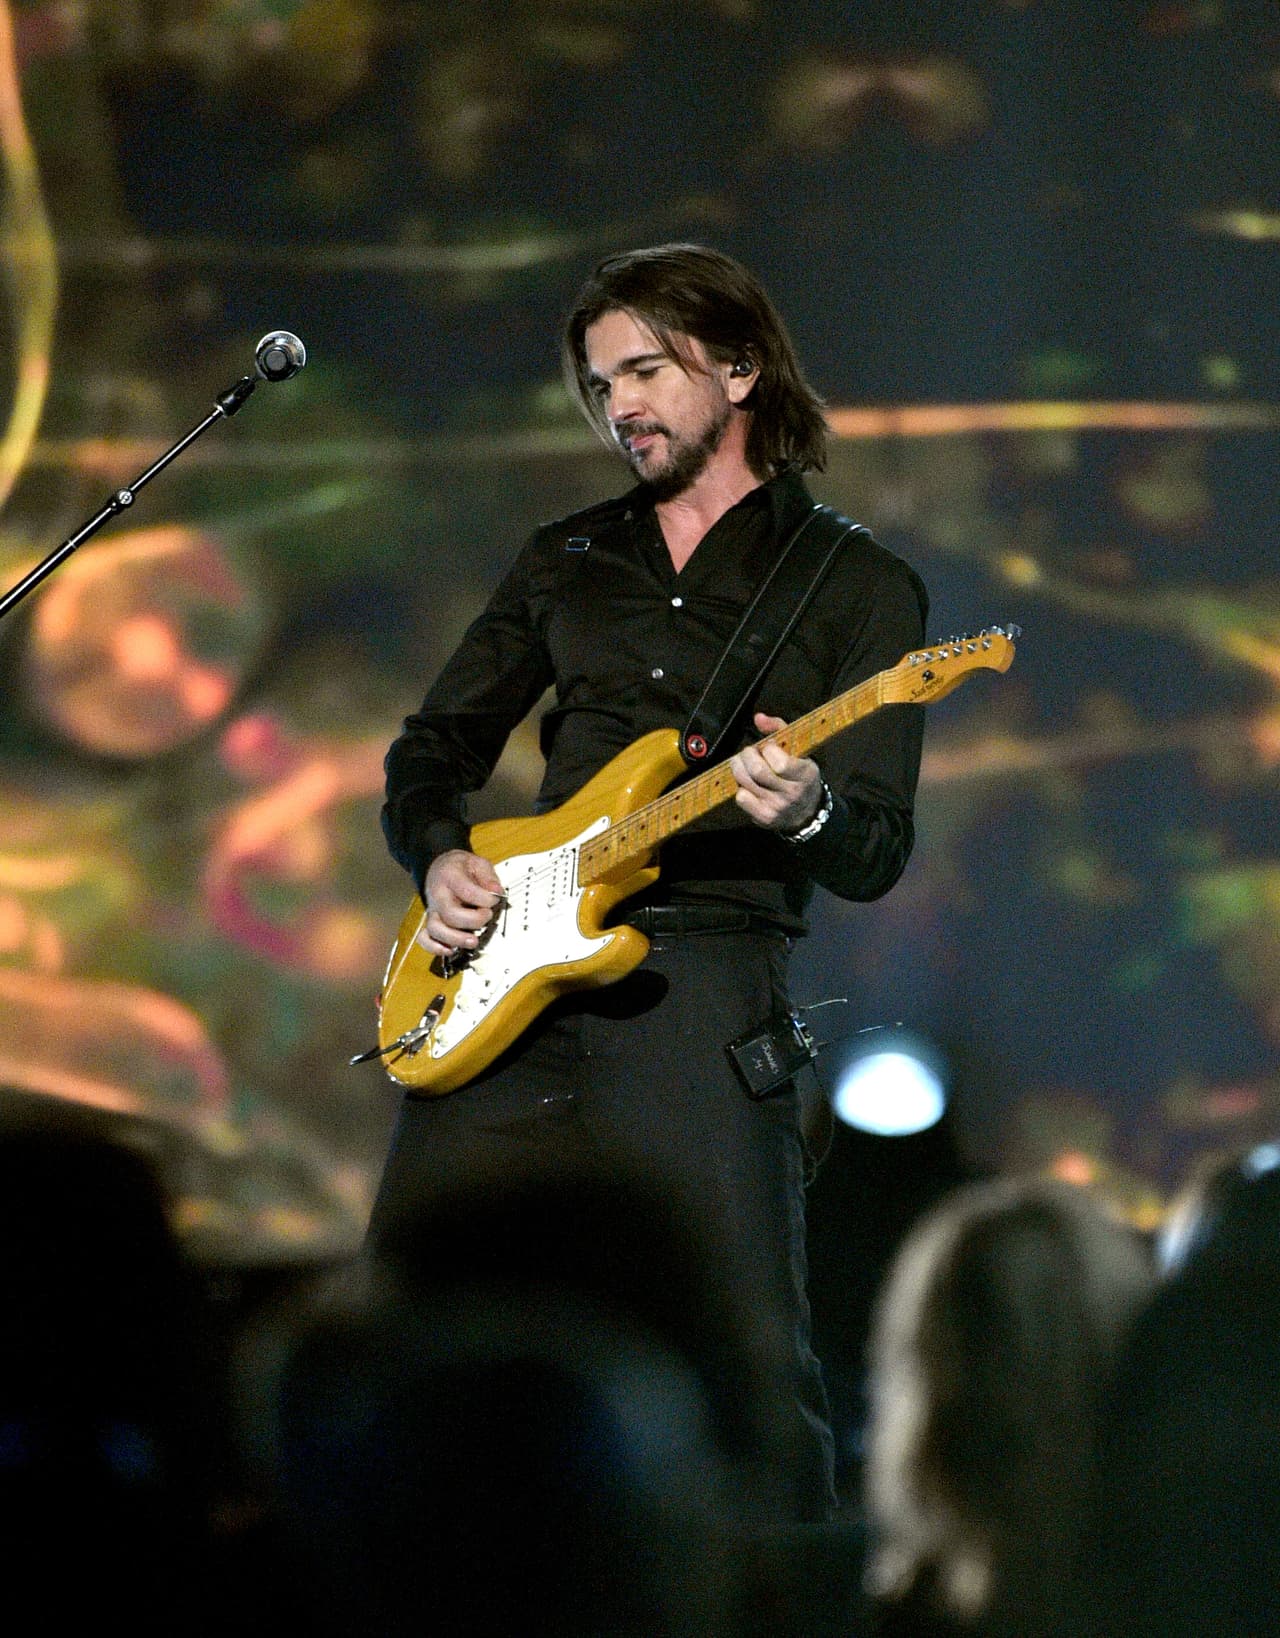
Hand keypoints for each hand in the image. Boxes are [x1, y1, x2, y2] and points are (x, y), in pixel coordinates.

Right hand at [416, 849, 503, 955]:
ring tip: (473, 941)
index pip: (466, 891)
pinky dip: (435, 947)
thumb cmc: (460, 868)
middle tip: (487, 916)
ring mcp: (433, 910)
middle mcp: (438, 895)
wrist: (440, 868)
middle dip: (473, 920)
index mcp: (449, 876)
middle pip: (450, 914)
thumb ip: (488, 877)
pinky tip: (451, 950)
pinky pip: (425, 938)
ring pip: (436, 929)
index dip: (484, 899)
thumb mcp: (478, 863)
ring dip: (456, 939)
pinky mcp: (431, 921)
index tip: (495, 899)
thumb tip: (496, 892)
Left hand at [730, 712, 823, 833]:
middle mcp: (792, 793)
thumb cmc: (800, 775)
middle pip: (757, 772)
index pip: (781, 763)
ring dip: (738, 768)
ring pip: (745, 783)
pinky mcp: (765, 817)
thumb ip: (780, 729)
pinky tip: (748, 784)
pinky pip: (741, 798)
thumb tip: (758, 718)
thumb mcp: (800, 750)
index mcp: (805, 774)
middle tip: (748, 753)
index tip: (767, 747)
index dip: (767, 750)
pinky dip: (740, 788)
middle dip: (746, 756)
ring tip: (743, 764)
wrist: (807, 812)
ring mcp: (777, 807)